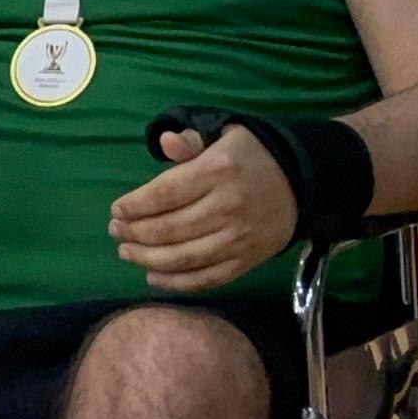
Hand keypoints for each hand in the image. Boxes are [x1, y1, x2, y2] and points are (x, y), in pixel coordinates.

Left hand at [111, 122, 300, 291]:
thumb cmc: (249, 156)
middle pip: (169, 228)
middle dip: (134, 233)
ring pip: (183, 257)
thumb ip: (191, 141)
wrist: (302, 182)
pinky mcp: (247, 260)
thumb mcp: (223, 135)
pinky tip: (153, 278)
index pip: (164, 193)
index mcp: (217, 171)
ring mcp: (238, 238)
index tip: (117, 210)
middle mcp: (227, 206)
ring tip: (126, 253)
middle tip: (116, 232)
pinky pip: (207, 278)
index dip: (135, 205)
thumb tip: (165, 143)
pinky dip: (177, 283)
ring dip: (147, 259)